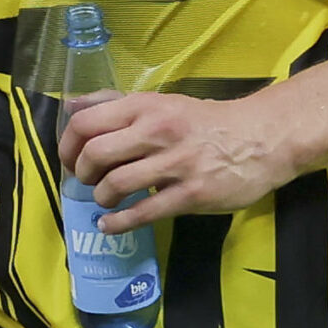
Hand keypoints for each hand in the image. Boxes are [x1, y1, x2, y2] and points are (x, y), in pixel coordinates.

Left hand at [59, 92, 293, 233]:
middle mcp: (157, 131)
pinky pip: (144, 213)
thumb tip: (71, 105)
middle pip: (96, 154)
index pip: (87, 122)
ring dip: (101, 197)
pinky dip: (118, 222)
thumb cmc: (205, 122)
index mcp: (146, 107)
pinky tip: (109, 225)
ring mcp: (175, 164)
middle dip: (81, 173)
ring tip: (105, 200)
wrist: (260, 139)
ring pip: (116, 184)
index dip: (68, 145)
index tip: (69, 159)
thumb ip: (116, 104)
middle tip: (87, 181)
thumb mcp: (161, 103)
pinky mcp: (191, 195)